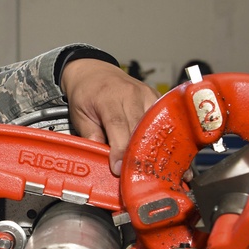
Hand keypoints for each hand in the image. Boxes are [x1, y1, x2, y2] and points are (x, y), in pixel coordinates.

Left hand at [60, 59, 159, 175]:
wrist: (94, 71)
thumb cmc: (86, 93)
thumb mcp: (79, 115)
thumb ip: (91, 136)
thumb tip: (102, 160)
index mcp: (109, 98)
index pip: (118, 126)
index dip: (121, 150)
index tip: (120, 169)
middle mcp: (132, 95)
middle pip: (141, 129)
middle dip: (141, 155)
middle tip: (142, 177)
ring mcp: (148, 95)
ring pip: (156, 127)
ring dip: (158, 149)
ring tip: (161, 171)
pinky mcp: (157, 99)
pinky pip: (163, 122)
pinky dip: (165, 139)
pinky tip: (168, 156)